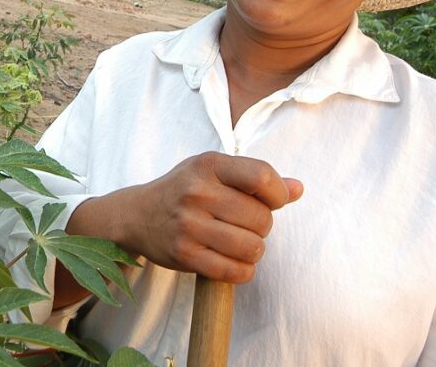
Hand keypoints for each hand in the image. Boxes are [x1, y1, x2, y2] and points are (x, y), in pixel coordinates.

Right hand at [67, 152, 302, 284]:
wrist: (137, 214)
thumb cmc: (184, 190)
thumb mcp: (215, 172)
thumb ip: (256, 178)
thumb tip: (298, 188)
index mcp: (209, 164)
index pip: (263, 177)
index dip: (278, 194)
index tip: (272, 201)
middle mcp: (197, 192)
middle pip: (261, 218)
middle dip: (262, 226)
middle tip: (244, 224)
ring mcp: (189, 224)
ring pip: (252, 247)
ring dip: (253, 250)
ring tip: (239, 243)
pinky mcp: (184, 254)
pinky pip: (235, 271)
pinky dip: (242, 270)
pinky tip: (233, 261)